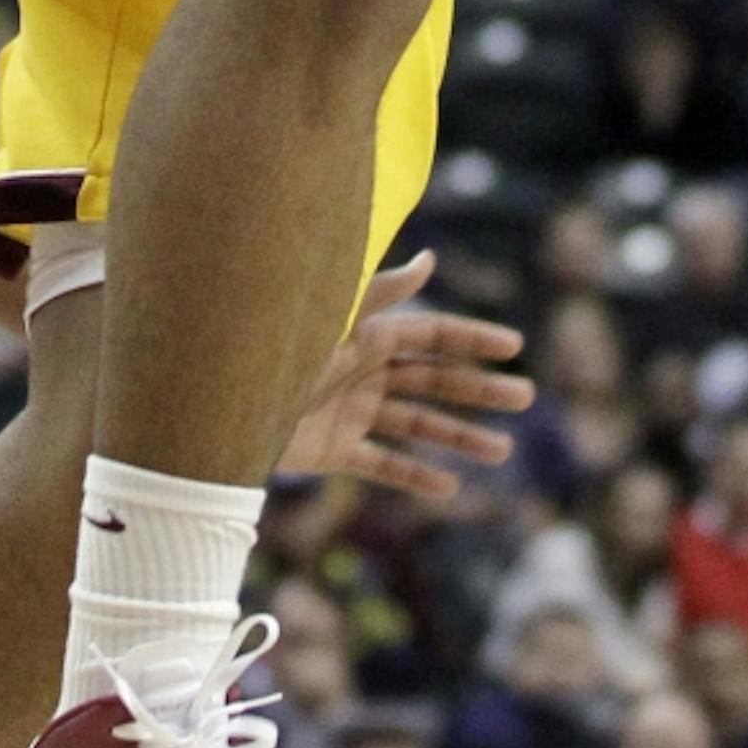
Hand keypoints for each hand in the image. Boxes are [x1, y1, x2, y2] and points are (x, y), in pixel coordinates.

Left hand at [278, 251, 531, 503]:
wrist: (220, 402)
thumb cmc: (275, 349)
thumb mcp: (333, 318)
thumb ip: (381, 292)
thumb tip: (431, 259)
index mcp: (367, 335)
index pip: (433, 333)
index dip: (473, 338)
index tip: (516, 345)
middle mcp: (363, 371)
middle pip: (434, 379)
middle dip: (480, 389)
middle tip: (527, 399)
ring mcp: (350, 411)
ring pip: (416, 424)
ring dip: (460, 437)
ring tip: (503, 451)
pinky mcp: (332, 450)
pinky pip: (381, 464)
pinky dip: (414, 476)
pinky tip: (450, 488)